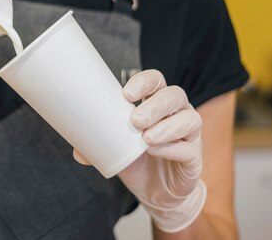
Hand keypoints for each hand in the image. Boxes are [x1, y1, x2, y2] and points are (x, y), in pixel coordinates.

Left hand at [73, 70, 206, 232]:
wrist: (156, 191)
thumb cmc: (137, 159)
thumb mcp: (115, 148)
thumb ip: (98, 146)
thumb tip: (77, 152)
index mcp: (156, 101)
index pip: (156, 80)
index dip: (144, 82)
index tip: (126, 93)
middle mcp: (176, 112)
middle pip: (174, 96)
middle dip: (155, 105)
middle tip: (135, 120)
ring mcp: (189, 133)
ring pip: (189, 119)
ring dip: (166, 127)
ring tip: (145, 138)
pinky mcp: (194, 156)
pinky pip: (189, 148)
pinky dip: (172, 148)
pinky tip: (156, 151)